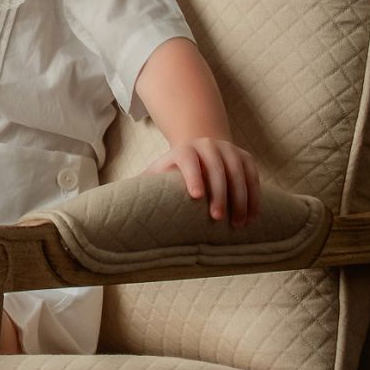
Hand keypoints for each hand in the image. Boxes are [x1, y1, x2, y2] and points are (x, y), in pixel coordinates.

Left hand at [146, 136, 261, 226]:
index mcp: (184, 150)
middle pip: (217, 168)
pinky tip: (253, 216)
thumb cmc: (174, 168)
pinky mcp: (245, 157)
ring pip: (238, 172)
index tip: (196, 196)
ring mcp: (229, 150)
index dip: (192, 176)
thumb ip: (143, 185)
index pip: (189, 161)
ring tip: (239, 223)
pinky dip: (255, 195)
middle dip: (219, 194)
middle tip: (217, 219)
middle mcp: (208, 146)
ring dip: (240, 198)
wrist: (200, 145)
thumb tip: (114, 203)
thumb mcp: (158, 171)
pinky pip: (253, 175)